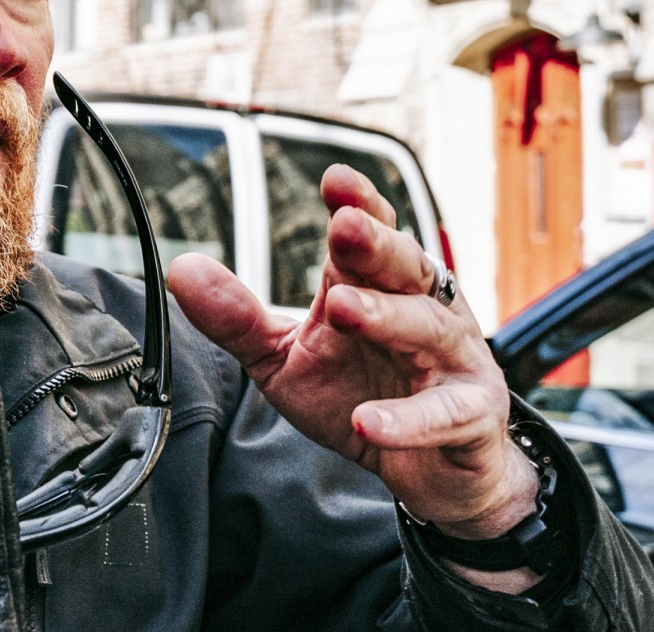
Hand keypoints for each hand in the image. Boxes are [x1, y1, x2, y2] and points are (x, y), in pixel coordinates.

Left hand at [168, 165, 535, 540]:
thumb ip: (238, 319)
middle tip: (344, 227)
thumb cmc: (360, 396)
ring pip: (431, 328)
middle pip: (407, 266)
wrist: (430, 472)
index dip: (359, 204)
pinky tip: (368, 421)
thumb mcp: (286, 360)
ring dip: (389, 315)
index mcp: (377, 287)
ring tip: (345, 308)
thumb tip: (181, 268)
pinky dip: (409, 418)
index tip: (334, 181)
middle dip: (378, 244)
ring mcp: (453, 362)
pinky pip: (446, 413)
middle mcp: (424, 311)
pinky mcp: (472, 416)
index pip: (374, 234)